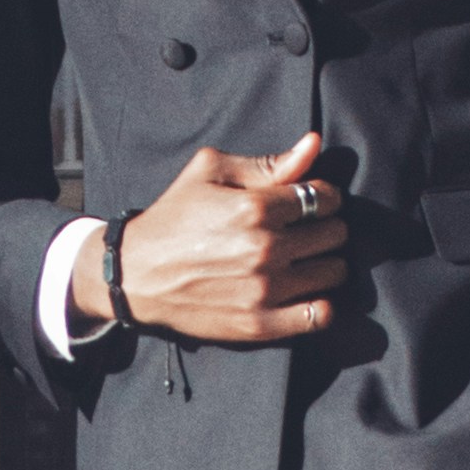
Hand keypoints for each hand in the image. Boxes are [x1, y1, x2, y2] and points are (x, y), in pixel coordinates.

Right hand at [68, 131, 348, 345]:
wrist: (134, 274)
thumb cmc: (173, 217)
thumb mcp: (210, 173)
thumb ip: (267, 163)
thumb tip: (314, 145)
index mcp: (255, 207)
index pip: (323, 197)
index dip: (323, 196)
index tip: (311, 201)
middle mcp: (265, 249)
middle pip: (335, 234)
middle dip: (326, 227)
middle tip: (307, 230)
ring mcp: (265, 290)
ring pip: (334, 272)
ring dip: (326, 263)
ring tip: (306, 260)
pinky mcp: (260, 324)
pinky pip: (320, 315)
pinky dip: (321, 304)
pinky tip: (307, 293)